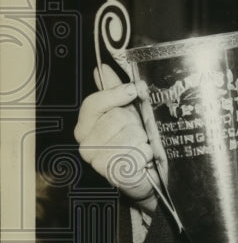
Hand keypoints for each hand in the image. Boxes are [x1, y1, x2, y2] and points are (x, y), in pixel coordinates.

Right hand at [74, 64, 157, 212]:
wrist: (146, 174)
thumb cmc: (134, 141)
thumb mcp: (126, 111)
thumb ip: (113, 90)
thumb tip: (101, 68)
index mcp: (85, 126)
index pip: (93, 103)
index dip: (115, 94)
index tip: (134, 89)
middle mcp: (86, 144)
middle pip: (116, 117)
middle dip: (135, 122)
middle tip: (139, 132)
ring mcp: (97, 161)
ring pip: (129, 135)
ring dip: (143, 139)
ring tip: (141, 146)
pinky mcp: (112, 174)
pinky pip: (137, 153)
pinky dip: (147, 154)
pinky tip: (144, 159)